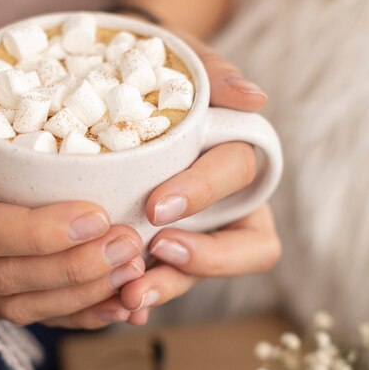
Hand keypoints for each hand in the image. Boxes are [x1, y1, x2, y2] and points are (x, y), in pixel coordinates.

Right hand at [0, 61, 143, 328]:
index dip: (37, 234)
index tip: (96, 216)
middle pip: (1, 276)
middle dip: (72, 267)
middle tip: (127, 244)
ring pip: (19, 305)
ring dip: (82, 294)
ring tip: (132, 269)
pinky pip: (32, 313)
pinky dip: (79, 312)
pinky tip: (119, 304)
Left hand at [118, 34, 281, 324]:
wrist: (116, 89)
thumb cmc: (157, 74)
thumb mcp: (181, 62)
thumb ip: (214, 76)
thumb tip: (254, 100)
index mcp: (233, 157)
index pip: (239, 180)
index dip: (204, 196)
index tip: (158, 208)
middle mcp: (225, 203)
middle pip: (241, 245)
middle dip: (201, 258)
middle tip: (151, 259)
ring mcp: (196, 232)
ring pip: (200, 273)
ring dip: (169, 288)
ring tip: (129, 299)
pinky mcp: (160, 251)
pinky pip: (161, 280)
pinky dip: (142, 293)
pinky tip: (114, 307)